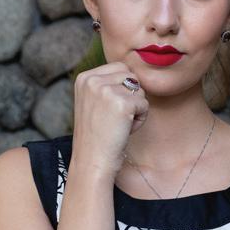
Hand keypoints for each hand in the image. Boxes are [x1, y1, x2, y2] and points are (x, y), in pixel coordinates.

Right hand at [71, 61, 148, 175]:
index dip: (122, 89)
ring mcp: (106, 90)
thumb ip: (106, 84)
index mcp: (84, 77)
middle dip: (130, 96)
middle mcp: (92, 80)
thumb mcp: (93, 102)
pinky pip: (145, 104)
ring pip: (139, 89)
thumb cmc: (97, 135)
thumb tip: (133, 74)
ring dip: (136, 108)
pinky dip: (140, 119)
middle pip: (131, 75)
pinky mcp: (122, 103)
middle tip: (115, 118)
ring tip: (118, 124)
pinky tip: (125, 130)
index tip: (108, 110)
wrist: (92, 161)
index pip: (120, 67)